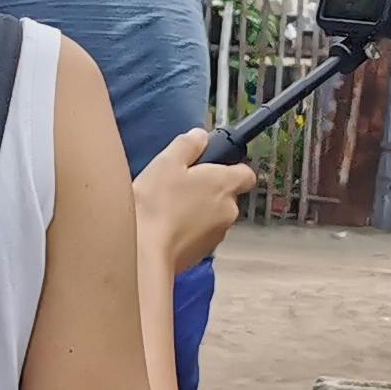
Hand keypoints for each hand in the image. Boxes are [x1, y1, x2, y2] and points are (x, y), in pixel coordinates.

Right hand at [133, 128, 252, 276]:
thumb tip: (200, 136)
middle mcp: (229, 210)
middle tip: (179, 186)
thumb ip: (188, 144)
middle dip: (207, 191)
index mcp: (225, 184)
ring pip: (213, 216)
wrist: (144, 251)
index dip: (231, 168)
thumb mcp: (167, 162)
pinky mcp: (203, 253)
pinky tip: (166, 228)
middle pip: (226, 195)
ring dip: (197, 211)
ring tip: (168, 209)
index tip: (210, 166)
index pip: (246, 173)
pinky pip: (200, 235)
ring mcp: (217, 234)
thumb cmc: (156, 204)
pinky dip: (188, 230)